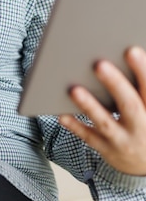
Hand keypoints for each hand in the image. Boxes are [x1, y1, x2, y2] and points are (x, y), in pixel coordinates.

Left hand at [59, 46, 145, 175]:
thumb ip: (140, 89)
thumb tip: (127, 54)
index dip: (142, 70)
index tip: (131, 50)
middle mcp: (142, 127)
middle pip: (129, 105)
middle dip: (115, 84)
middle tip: (99, 64)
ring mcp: (123, 141)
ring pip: (105, 123)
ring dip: (89, 105)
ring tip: (74, 89)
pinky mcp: (106, 149)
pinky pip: (88, 137)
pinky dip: (75, 125)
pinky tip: (62, 114)